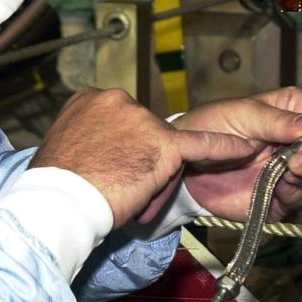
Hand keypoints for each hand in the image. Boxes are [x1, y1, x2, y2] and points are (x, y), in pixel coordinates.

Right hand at [31, 88, 255, 226]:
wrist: (60, 202)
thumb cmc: (56, 186)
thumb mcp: (64, 146)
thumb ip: (88, 135)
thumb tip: (99, 146)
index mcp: (92, 98)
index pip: (122, 117)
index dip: (124, 142)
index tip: (116, 159)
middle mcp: (119, 101)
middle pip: (147, 128)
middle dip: (142, 154)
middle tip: (121, 179)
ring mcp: (143, 120)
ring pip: (167, 144)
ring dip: (157, 167)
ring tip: (131, 188)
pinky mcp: (165, 144)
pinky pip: (203, 145)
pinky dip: (224, 148)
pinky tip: (245, 148)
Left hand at [173, 87, 301, 221]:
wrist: (184, 166)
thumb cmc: (209, 128)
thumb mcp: (241, 114)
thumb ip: (276, 120)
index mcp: (291, 110)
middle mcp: (296, 139)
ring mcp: (290, 168)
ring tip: (288, 168)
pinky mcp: (280, 195)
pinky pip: (298, 197)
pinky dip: (293, 192)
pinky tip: (279, 185)